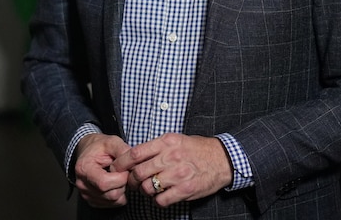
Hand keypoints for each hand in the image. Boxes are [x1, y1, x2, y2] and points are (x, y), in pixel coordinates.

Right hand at [72, 133, 130, 207]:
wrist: (90, 151)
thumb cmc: (100, 147)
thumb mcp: (112, 141)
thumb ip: (123, 150)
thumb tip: (134, 162)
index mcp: (84, 169)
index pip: (104, 183)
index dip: (120, 178)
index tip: (125, 168)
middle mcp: (82, 184)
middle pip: (110, 194)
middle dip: (123, 184)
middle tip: (124, 172)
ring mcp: (86, 194)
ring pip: (113, 201)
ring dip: (122, 190)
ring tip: (120, 176)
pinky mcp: (92, 201)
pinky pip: (112, 204)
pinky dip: (119, 196)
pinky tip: (117, 183)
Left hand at [110, 133, 232, 206]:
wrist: (222, 159)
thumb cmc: (197, 149)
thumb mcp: (176, 139)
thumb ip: (156, 147)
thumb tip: (133, 157)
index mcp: (167, 142)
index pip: (135, 153)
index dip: (122, 163)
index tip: (118, 168)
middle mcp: (171, 157)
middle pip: (139, 173)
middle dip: (132, 180)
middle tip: (133, 182)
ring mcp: (179, 174)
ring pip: (148, 188)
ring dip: (146, 190)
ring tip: (151, 187)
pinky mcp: (185, 189)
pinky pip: (161, 200)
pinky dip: (158, 200)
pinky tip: (163, 194)